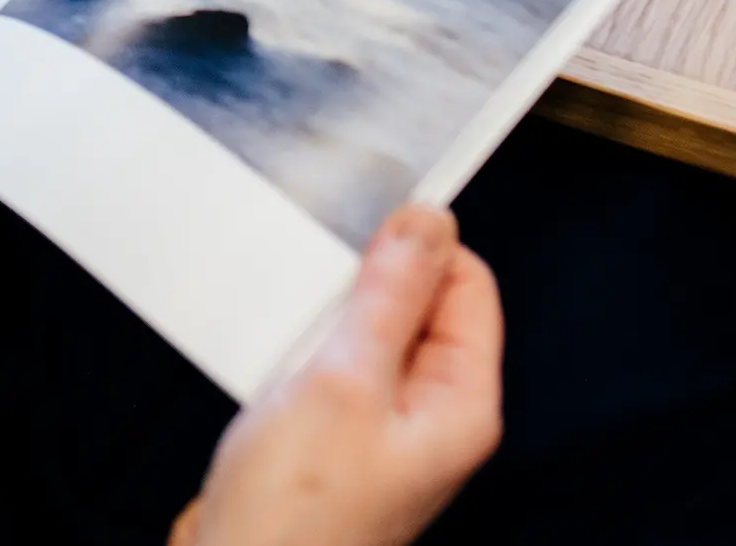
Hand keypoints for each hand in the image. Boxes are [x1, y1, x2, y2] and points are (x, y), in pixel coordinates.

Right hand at [169, 205, 502, 545]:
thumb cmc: (293, 513)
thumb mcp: (344, 381)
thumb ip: (388, 296)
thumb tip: (429, 223)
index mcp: (458, 404)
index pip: (468, 287)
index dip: (421, 249)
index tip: (365, 226)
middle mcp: (428, 415)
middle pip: (415, 307)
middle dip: (363, 284)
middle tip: (317, 289)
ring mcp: (377, 427)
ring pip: (362, 334)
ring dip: (322, 319)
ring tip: (287, 332)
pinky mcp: (329, 437)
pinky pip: (325, 367)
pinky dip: (295, 350)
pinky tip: (267, 360)